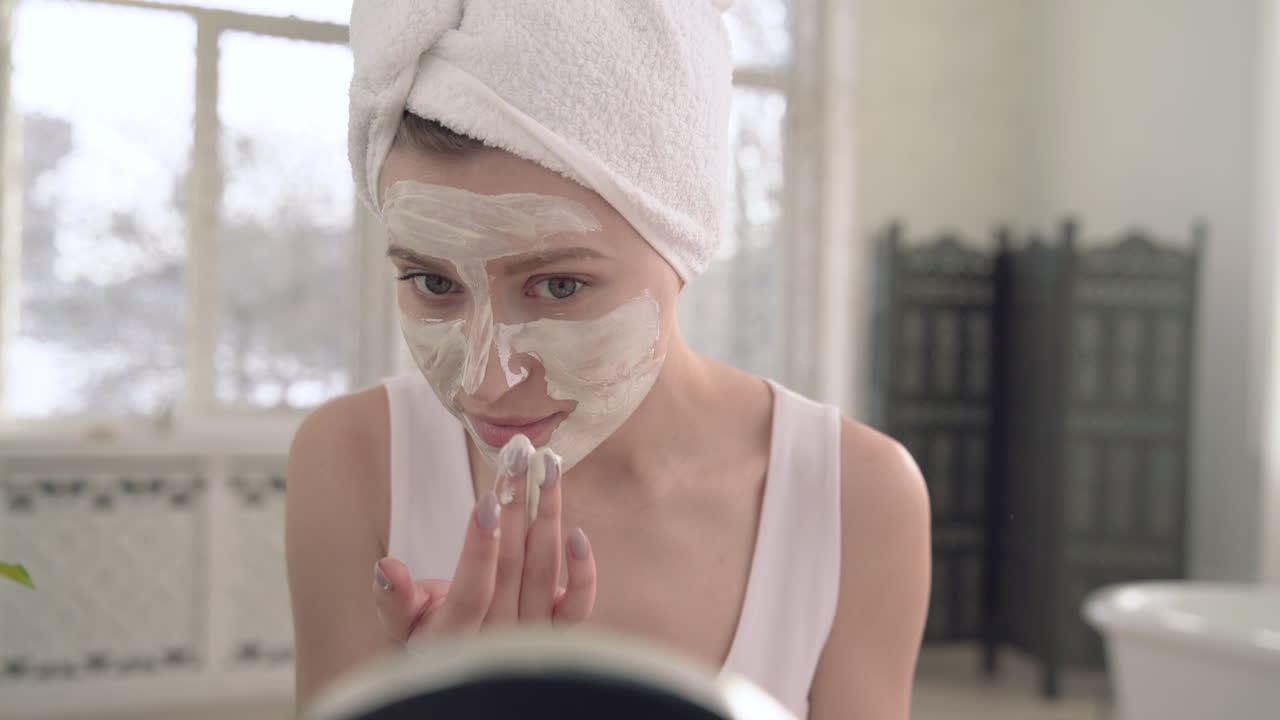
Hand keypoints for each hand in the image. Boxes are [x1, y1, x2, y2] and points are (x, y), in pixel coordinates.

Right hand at [372, 446, 595, 644]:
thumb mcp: (403, 618)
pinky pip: (579, 607)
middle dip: (515, 508)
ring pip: (543, 573)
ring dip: (547, 517)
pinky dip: (583, 572)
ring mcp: (532, 639)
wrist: (464, 659)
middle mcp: (496, 642)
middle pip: (511, 569)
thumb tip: (386, 568)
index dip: (479, 548)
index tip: (488, 501)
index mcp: (451, 639)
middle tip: (519, 458)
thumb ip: (394, 598)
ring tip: (547, 470)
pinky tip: (577, 533)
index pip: (471, 592)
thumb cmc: (432, 628)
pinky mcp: (561, 633)